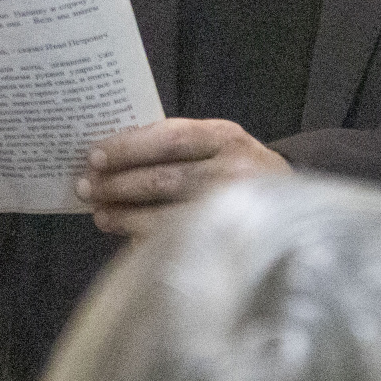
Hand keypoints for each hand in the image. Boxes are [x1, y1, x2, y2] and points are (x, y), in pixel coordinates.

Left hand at [76, 117, 289, 239]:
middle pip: (165, 178)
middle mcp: (235, 172)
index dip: (129, 147)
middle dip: (119, 183)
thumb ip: (175, 146)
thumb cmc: (235, 170)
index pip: (170, 138)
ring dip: (126, 214)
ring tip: (99, 214)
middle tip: (86, 187)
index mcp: (226, 137)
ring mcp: (234, 211)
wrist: (294, 206)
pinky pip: (180, 242)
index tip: (95, 156)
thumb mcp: (216, 145)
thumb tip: (109, 157)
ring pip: (168, 214)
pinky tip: (127, 238)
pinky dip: (147, 239)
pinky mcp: (230, 244)